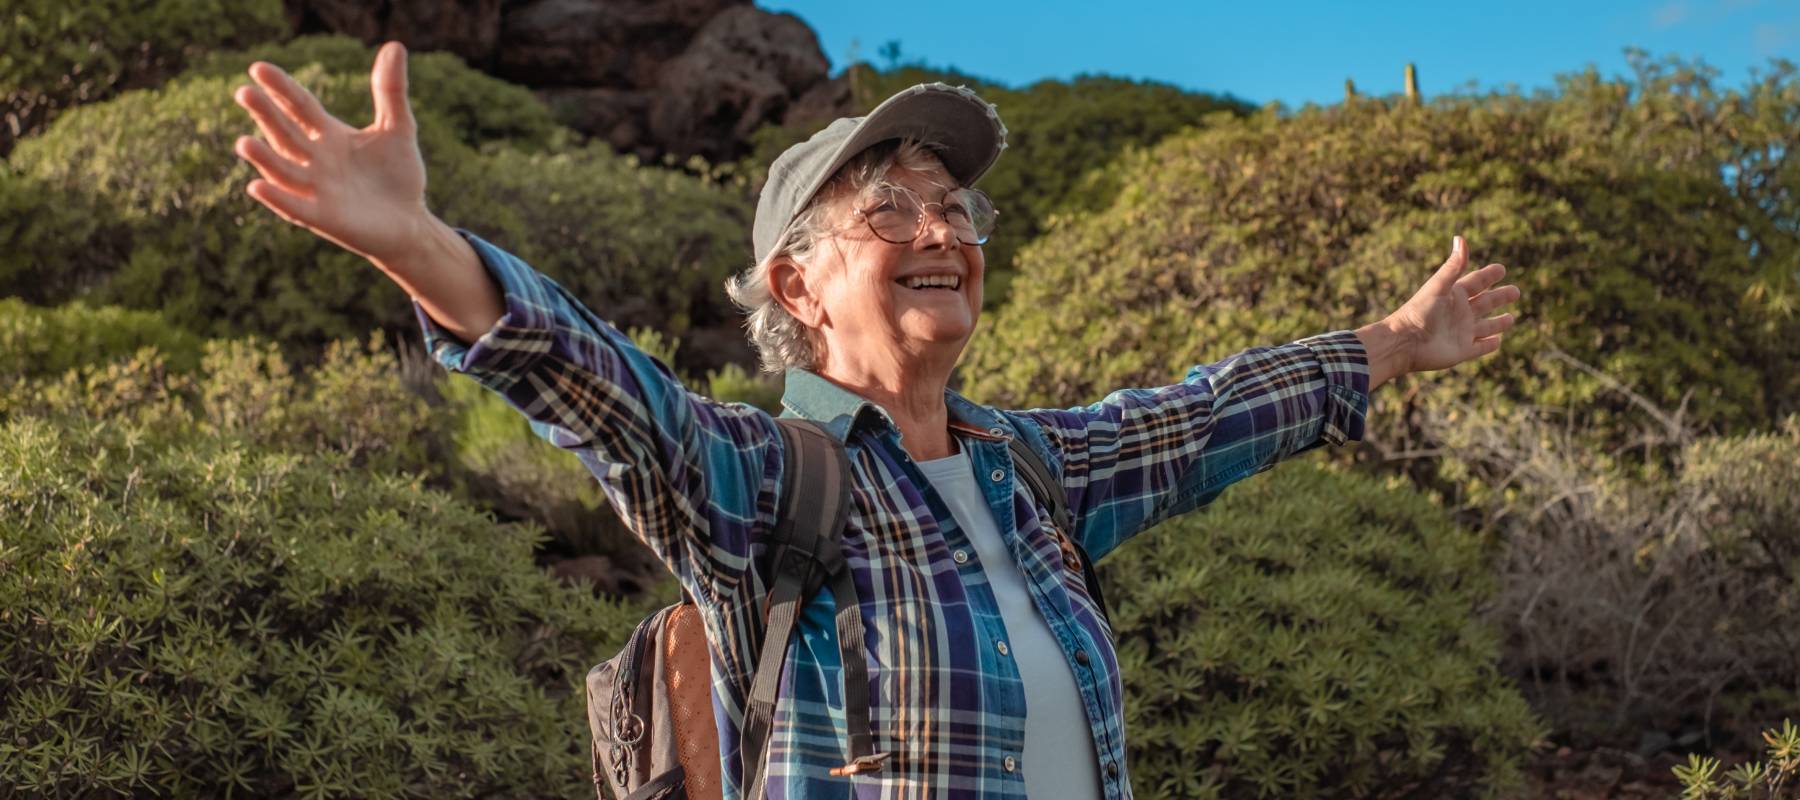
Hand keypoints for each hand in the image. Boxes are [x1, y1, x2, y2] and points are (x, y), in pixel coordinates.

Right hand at [232, 41, 429, 264]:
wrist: (410, 221)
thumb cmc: (398, 176)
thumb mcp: (398, 128)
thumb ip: (391, 91)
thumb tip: (394, 46)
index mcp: (327, 135)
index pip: (299, 106)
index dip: (281, 88)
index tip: (258, 68)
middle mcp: (314, 159)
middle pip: (285, 133)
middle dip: (265, 115)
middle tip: (245, 92)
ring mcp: (316, 189)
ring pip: (283, 170)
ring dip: (264, 158)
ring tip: (245, 142)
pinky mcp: (324, 218)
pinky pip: (295, 207)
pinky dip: (278, 198)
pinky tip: (257, 186)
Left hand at [1383, 235, 1520, 375]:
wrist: (1404, 343)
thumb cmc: (1419, 312)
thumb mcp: (1438, 286)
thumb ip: (1453, 266)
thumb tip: (1460, 238)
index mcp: (1454, 295)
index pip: (1477, 282)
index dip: (1489, 275)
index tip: (1501, 269)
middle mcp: (1459, 313)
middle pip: (1485, 303)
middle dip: (1500, 297)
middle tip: (1516, 291)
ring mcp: (1461, 332)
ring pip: (1485, 326)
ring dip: (1498, 323)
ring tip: (1511, 318)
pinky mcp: (1462, 351)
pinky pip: (1479, 348)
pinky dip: (1490, 345)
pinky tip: (1498, 341)